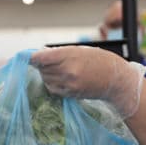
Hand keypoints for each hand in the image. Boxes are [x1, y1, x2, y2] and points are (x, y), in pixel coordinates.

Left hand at [30, 46, 145, 117]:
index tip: (29, 57)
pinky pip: (53, 89)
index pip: (41, 58)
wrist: (116, 80)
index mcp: (70, 55)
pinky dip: (52, 83)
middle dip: (41, 65)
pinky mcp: (70, 93)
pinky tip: (59, 79)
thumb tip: (42, 55)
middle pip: (42, 69)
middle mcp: (68, 70)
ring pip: (46, 79)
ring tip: (56, 69)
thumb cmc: (101, 61)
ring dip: (46, 74)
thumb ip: (61, 53)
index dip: (33, 57)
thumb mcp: (81, 50)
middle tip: (45, 61)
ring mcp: (69, 84)